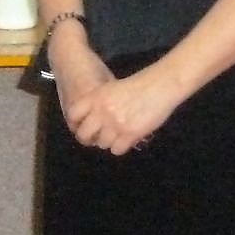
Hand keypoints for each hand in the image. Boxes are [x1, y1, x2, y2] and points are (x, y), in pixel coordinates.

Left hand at [64, 63, 186, 155]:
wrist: (160, 86)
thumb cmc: (138, 85)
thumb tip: (91, 121)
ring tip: (118, 135)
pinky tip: (127, 139)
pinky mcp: (129, 134)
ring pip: (102, 143)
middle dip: (90, 138)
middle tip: (99, 137)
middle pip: (84, 134)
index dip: (76, 123)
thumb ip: (99, 103)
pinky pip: (117, 150)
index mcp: (96, 97)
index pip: (74, 114)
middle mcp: (102, 111)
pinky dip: (121, 147)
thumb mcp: (112, 88)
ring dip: (109, 141)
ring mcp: (115, 124)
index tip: (83, 127)